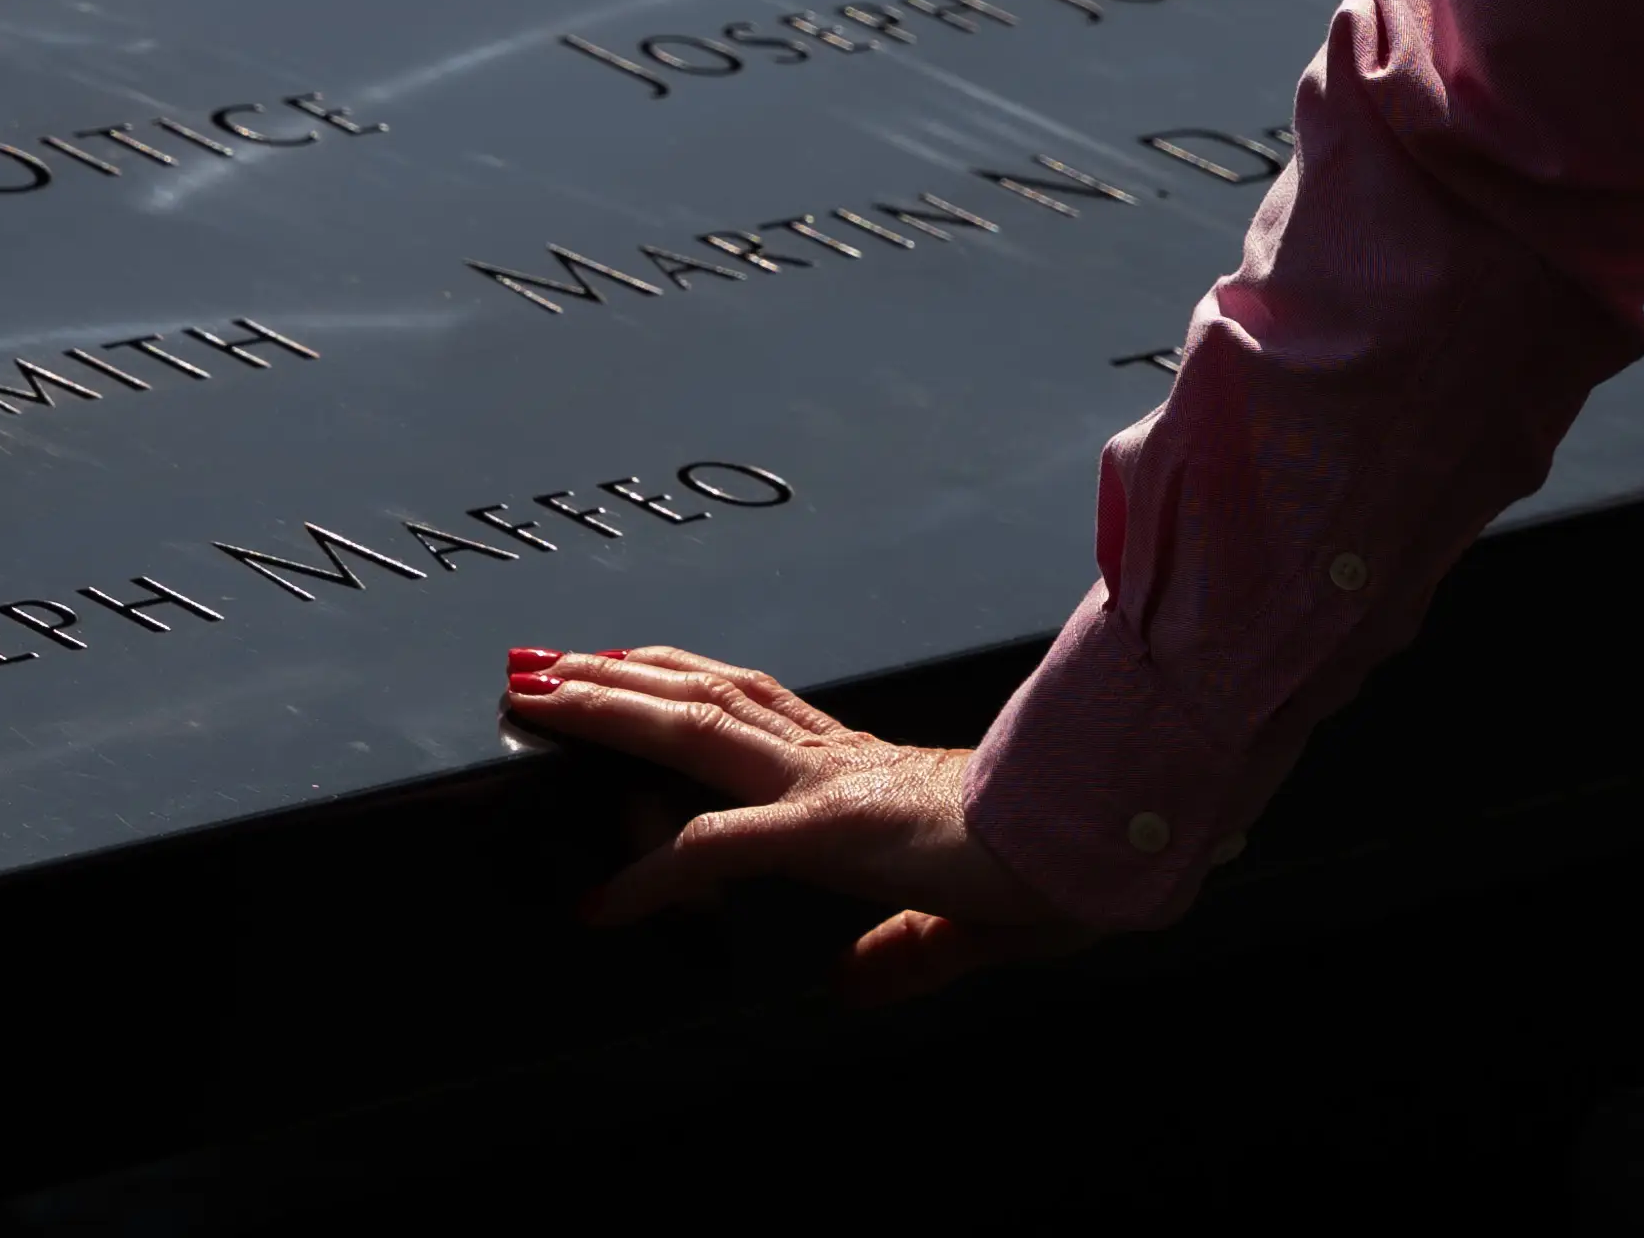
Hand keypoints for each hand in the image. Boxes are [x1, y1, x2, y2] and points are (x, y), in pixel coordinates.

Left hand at [501, 644, 1091, 1003]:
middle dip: (612, 676)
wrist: (1111, 845)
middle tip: (534, 658)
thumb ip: (908, 950)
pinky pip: (717, 853)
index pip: (750, 713)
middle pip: (701, 697)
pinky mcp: (835, 832)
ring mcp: (829, 789)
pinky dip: (650, 878)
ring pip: (691, 731)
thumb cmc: (1062, 869)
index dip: (677, 693)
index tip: (619, 675)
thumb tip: (855, 986)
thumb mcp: (970, 923)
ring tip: (532, 691)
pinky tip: (598, 904)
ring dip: (604, 710)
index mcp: (862, 776)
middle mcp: (834, 765)